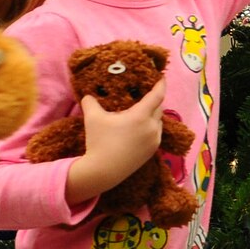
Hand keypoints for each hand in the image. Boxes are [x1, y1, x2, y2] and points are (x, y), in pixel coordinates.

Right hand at [67, 79, 167, 201]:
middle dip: (154, 100)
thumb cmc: (99, 142)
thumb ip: (90, 102)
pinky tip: (139, 128)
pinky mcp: (152, 151)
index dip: (161, 84)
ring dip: (152, 114)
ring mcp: (154, 140)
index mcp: (141, 116)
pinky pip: (155, 133)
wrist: (103, 171)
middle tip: (146, 93)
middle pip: (158, 108)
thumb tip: (88, 96)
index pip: (157, 95)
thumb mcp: (92, 118)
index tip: (162, 77)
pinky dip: (150, 127)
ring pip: (158, 122)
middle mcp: (152, 127)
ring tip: (140, 111)